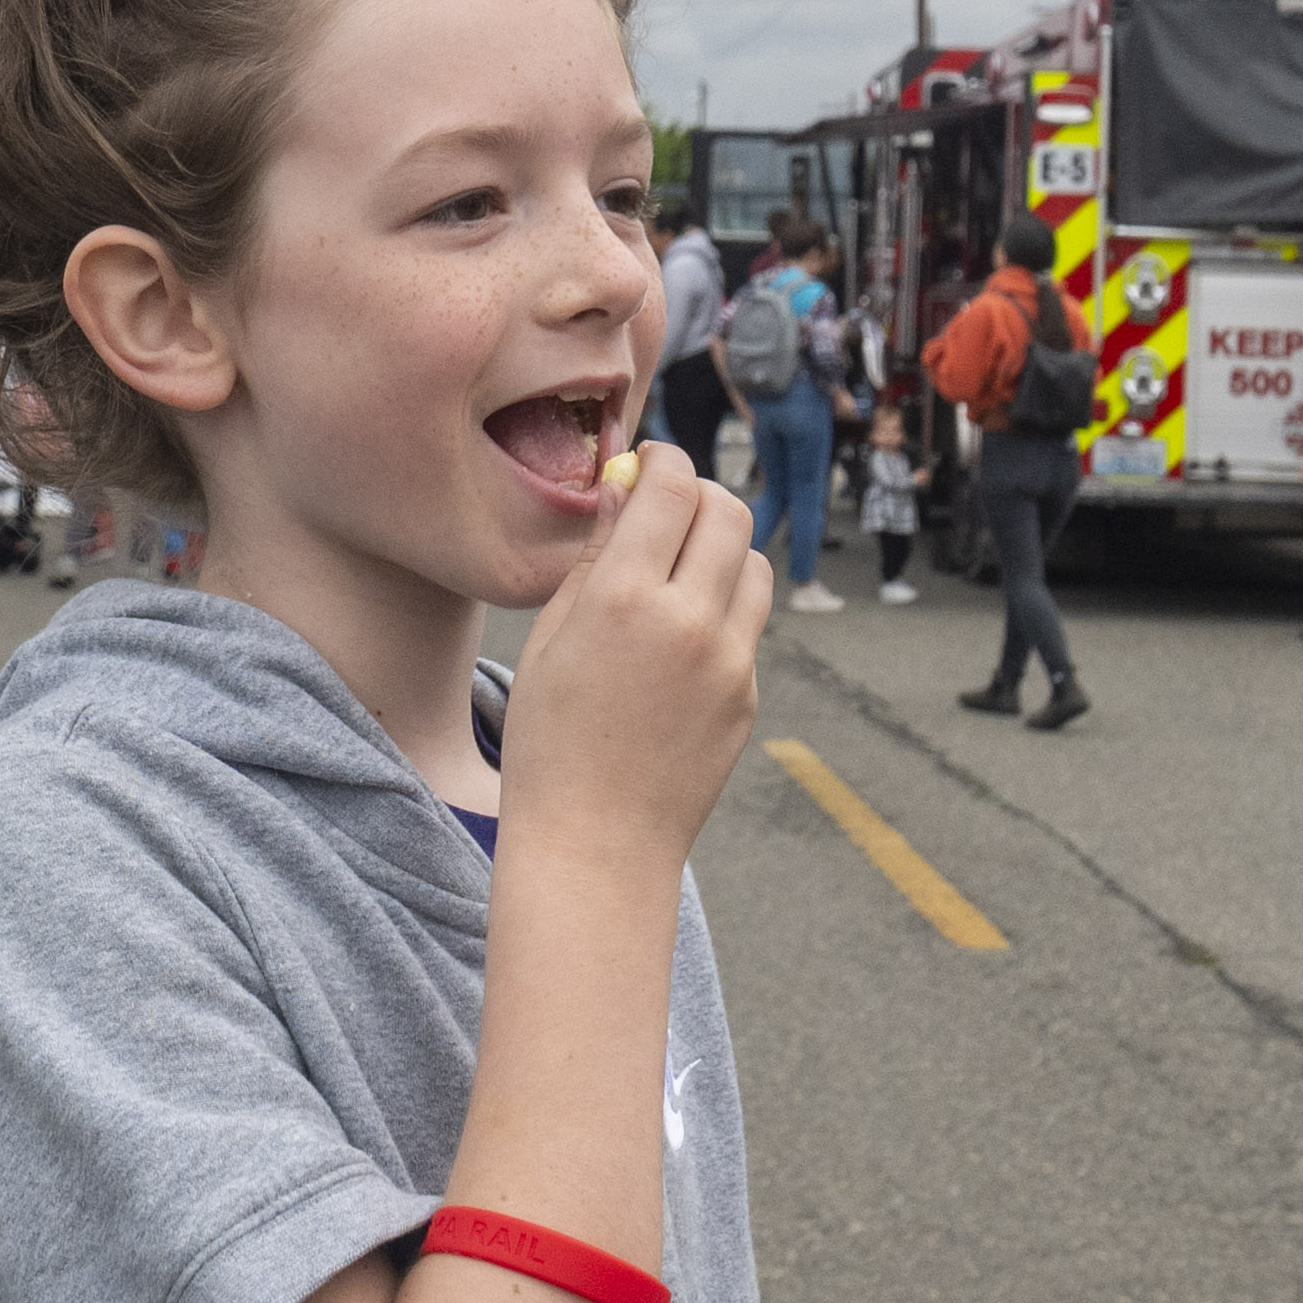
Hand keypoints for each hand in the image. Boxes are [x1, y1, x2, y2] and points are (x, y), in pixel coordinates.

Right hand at [499, 443, 769, 877]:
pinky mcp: (748, 694)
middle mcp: (689, 621)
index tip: (648, 462)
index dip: (663, 460)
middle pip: (728, 511)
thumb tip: (622, 488)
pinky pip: (749, 624)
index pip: (673, 488)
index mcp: (625, 600)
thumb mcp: (550, 638)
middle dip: (698, 494)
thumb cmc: (550, 740)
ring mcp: (730, 661)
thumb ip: (594, 558)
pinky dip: (722, 608)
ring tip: (678, 570)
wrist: (596, 842)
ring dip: (721, 547)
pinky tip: (677, 639)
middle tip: (665, 507)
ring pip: (753, 562)